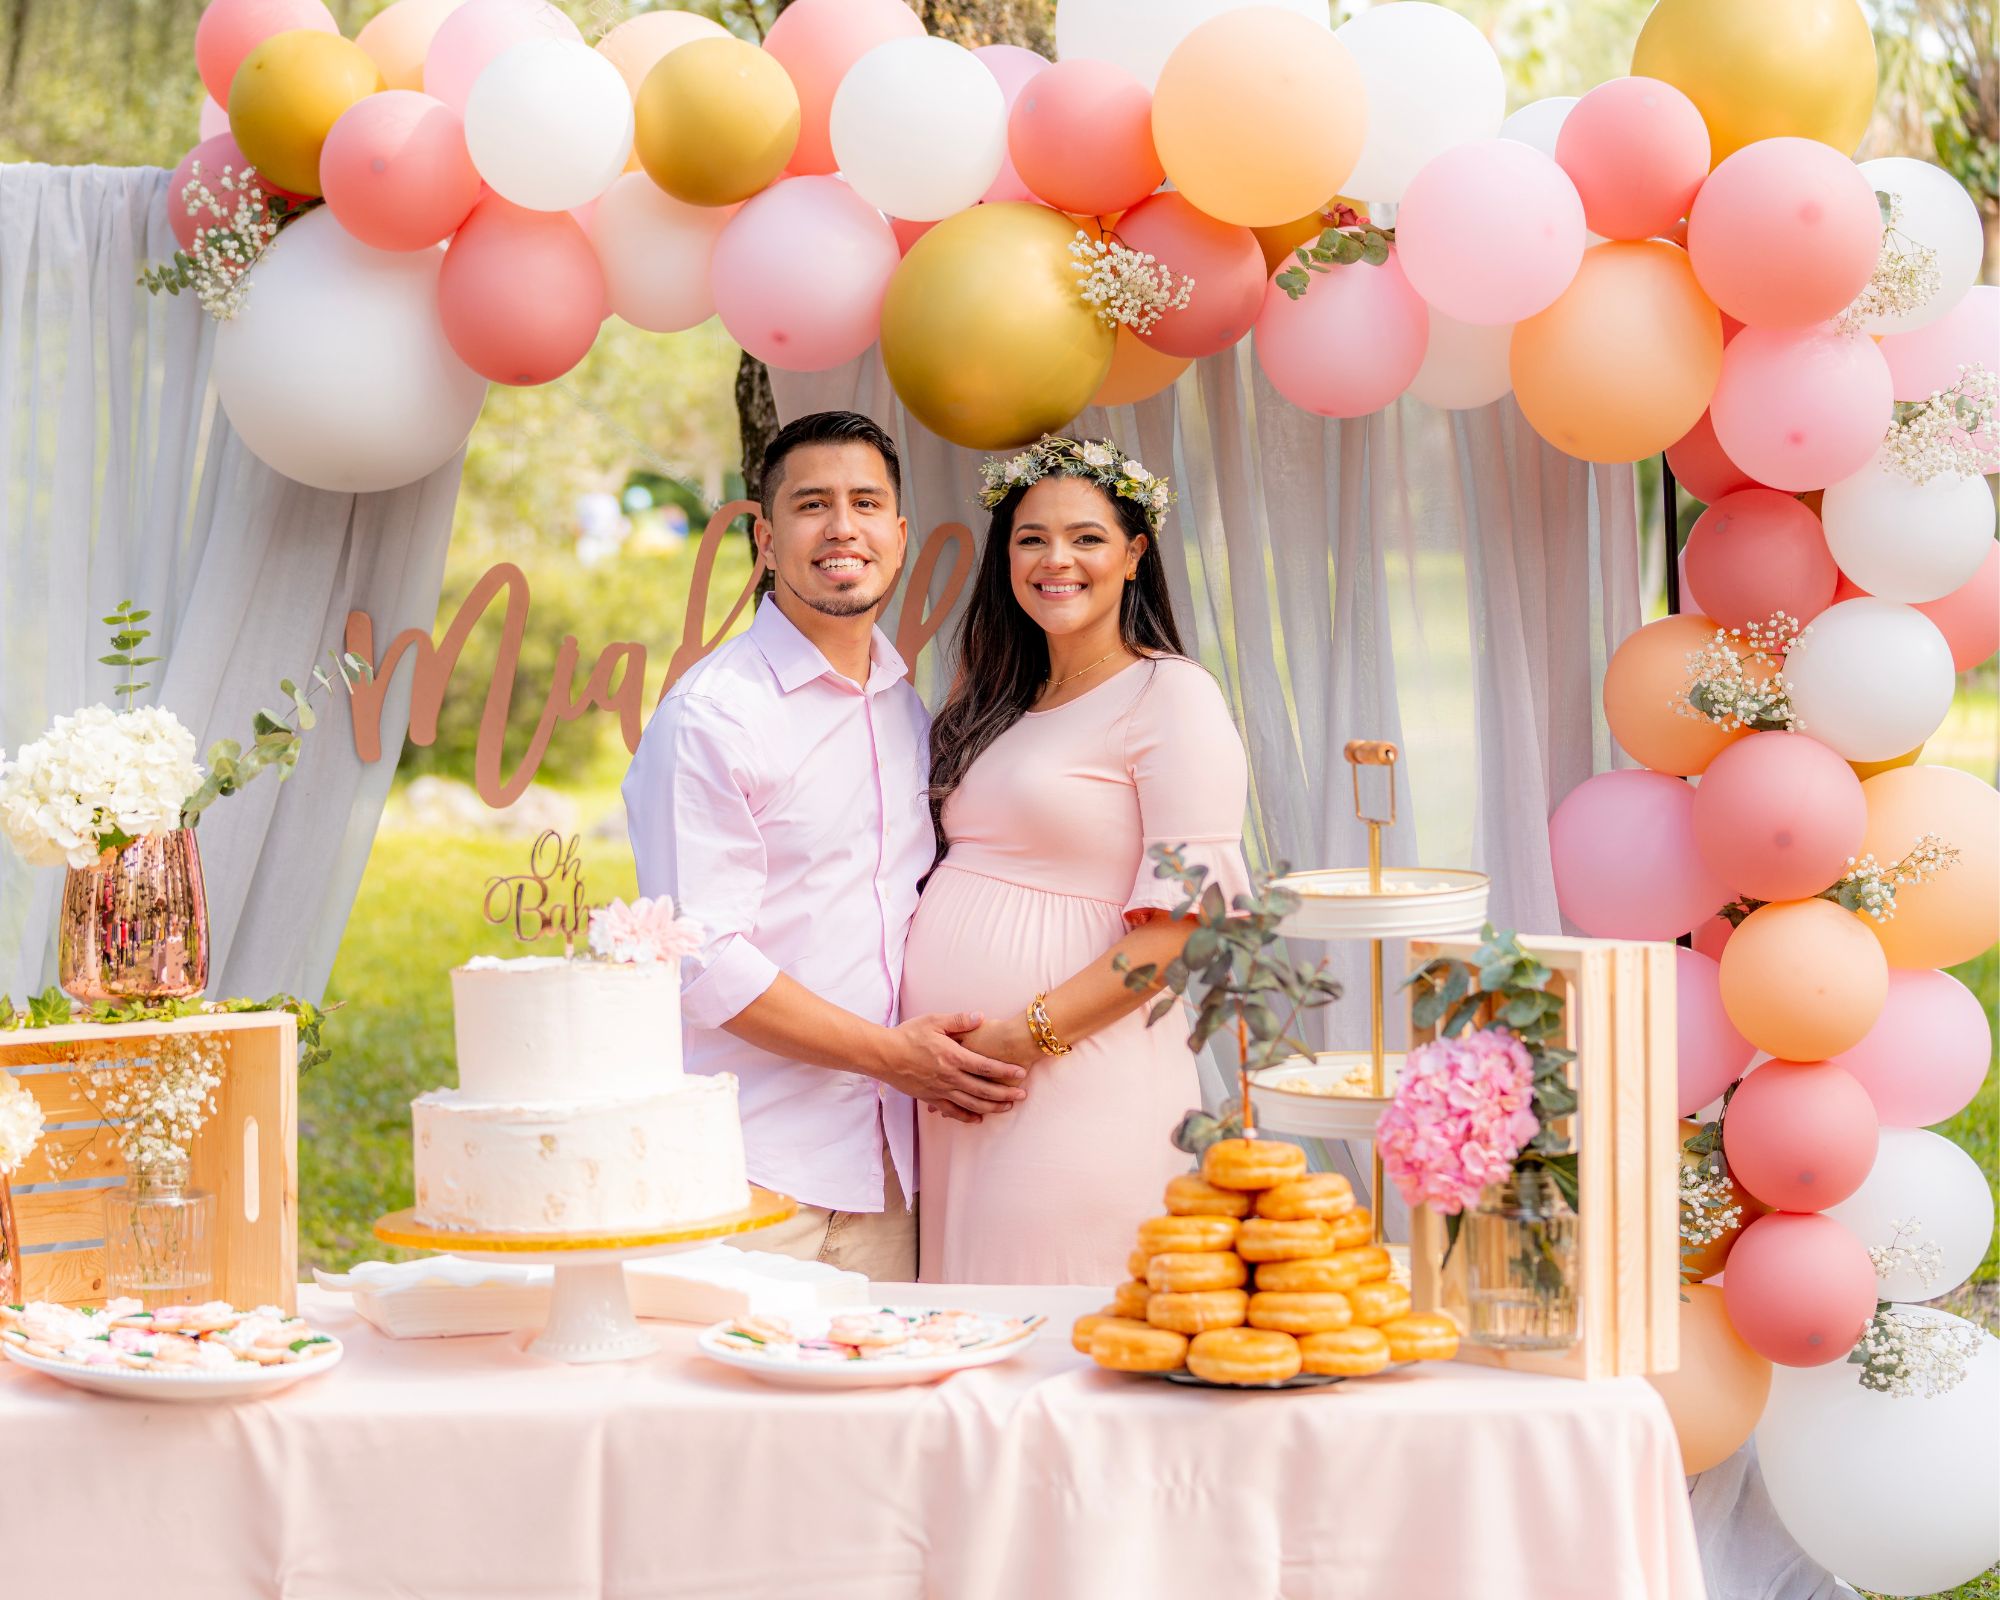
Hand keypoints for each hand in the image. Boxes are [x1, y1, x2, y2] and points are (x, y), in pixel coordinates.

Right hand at [873, 1011, 1026, 1120]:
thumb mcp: (934, 1021)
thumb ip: (959, 1021)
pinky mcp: (930, 1098)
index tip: (1021, 1073)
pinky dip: (966, 1116)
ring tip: (1007, 1107)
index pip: (985, 1066)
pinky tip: (978, 1119)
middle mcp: (949, 1076)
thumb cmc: (908, 1035)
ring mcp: (940, 1090)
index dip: (1005, 1071)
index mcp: (952, 1056)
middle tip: (1022, 1095)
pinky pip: (952, 1111)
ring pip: (971, 1103)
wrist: (883, 1055)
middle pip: (983, 1089)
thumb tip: (981, 1017)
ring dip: (991, 1107)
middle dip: (1005, 1093)